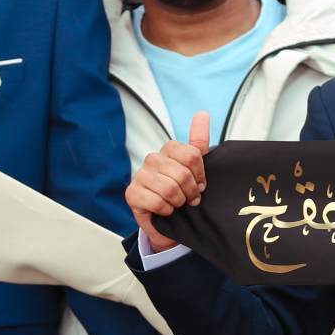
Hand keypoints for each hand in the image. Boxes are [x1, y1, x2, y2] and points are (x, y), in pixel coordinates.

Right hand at [127, 111, 211, 252]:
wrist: (166, 220)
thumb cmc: (180, 192)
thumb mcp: (194, 169)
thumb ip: (199, 142)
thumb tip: (202, 114)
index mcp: (169, 150)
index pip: (192, 154)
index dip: (200, 175)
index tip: (200, 185)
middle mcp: (153, 159)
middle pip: (182, 173)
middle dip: (190, 192)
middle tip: (190, 199)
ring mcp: (140, 175)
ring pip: (170, 188)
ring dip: (178, 202)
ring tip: (177, 205)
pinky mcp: (132, 193)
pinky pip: (157, 201)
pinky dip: (166, 210)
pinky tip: (165, 210)